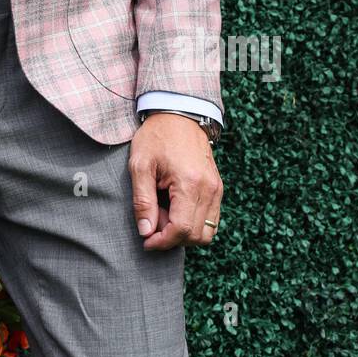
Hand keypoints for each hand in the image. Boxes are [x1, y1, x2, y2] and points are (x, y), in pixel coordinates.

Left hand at [128, 113, 222, 250]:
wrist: (178, 114)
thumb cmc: (156, 137)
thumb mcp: (140, 165)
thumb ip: (142, 201)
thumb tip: (146, 232)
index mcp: (190, 183)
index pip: (182, 229)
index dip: (163, 241)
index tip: (146, 240)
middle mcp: (210, 189)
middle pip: (196, 235)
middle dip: (172, 237)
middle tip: (152, 221)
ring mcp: (217, 189)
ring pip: (207, 232)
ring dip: (184, 233)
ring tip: (163, 213)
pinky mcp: (218, 188)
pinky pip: (211, 219)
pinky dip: (194, 223)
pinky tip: (175, 209)